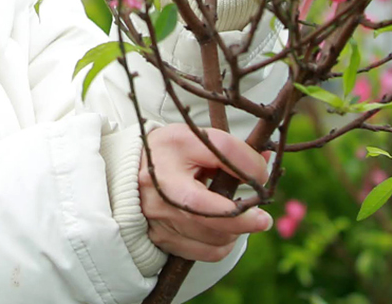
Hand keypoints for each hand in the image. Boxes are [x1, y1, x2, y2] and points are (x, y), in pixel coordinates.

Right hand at [138, 123, 271, 261]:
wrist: (127, 173)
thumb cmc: (169, 153)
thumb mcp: (196, 140)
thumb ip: (231, 151)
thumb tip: (263, 169)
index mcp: (171, 153)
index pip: (219, 154)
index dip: (246, 167)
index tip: (262, 175)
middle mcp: (161, 189)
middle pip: (215, 214)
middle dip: (246, 219)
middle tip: (263, 219)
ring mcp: (160, 218)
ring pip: (215, 237)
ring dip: (236, 230)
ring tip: (239, 218)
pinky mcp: (163, 238)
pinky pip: (206, 252)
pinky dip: (222, 244)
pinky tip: (224, 231)